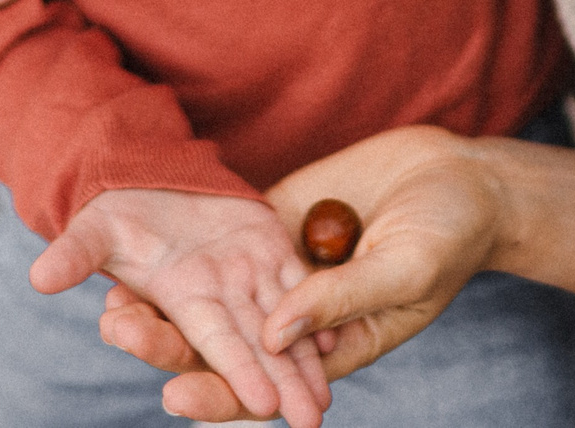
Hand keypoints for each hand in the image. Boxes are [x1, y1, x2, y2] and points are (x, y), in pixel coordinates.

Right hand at [33, 188, 333, 427]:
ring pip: (283, 324)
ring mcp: (247, 272)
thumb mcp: (95, 228)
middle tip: (309, 422)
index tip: (262, 403)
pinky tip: (335, 339)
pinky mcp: (269, 246)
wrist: (148, 181)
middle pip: (255, 347)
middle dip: (282, 385)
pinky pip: (297, 282)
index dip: (237, 369)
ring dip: (305, 364)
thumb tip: (39, 279)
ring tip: (325, 403)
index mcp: (181, 294)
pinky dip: (317, 310)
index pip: (213, 339)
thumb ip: (75, 254)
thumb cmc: (115, 211)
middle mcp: (218, 293)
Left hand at [99, 126, 506, 421]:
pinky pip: (226, 245)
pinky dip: (185, 252)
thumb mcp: (405, 269)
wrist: (464, 178)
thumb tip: (272, 336)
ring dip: (165, 303)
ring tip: (110, 301)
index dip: (221, 395)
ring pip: (216, 297)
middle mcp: (300, 316)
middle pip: (225, 342)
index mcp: (333, 346)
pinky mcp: (278, 223)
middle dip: (170, 345)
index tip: (174, 397)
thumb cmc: (451, 235)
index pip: (267, 386)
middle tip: (118, 330)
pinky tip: (139, 245)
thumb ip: (340, 300)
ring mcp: (284, 268)